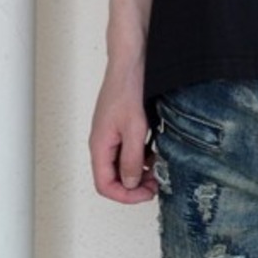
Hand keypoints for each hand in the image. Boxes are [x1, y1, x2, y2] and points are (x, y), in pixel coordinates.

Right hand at [89, 57, 158, 204]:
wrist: (130, 61)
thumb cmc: (127, 88)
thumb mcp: (134, 128)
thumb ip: (132, 159)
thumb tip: (131, 184)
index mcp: (99, 145)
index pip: (105, 185)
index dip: (126, 195)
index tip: (146, 194)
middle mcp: (102, 142)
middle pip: (113, 178)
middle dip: (134, 186)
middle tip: (156, 184)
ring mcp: (110, 134)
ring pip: (121, 165)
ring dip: (140, 172)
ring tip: (158, 169)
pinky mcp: (120, 127)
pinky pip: (127, 150)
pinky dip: (141, 156)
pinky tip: (155, 152)